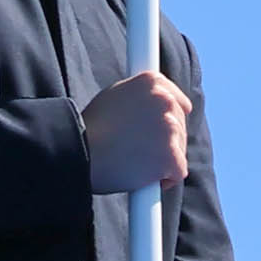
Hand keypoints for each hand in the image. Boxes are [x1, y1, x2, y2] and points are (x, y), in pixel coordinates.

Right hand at [82, 68, 193, 193]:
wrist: (79, 154)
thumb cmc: (92, 128)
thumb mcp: (114, 96)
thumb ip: (140, 96)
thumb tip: (157, 99)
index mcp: (152, 82)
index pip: (179, 102)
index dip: (168, 119)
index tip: (156, 130)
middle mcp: (165, 100)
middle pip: (180, 127)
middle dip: (164, 140)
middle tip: (135, 148)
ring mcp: (170, 128)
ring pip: (179, 149)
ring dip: (163, 159)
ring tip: (133, 159)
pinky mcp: (172, 156)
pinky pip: (178, 171)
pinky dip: (164, 178)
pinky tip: (142, 176)